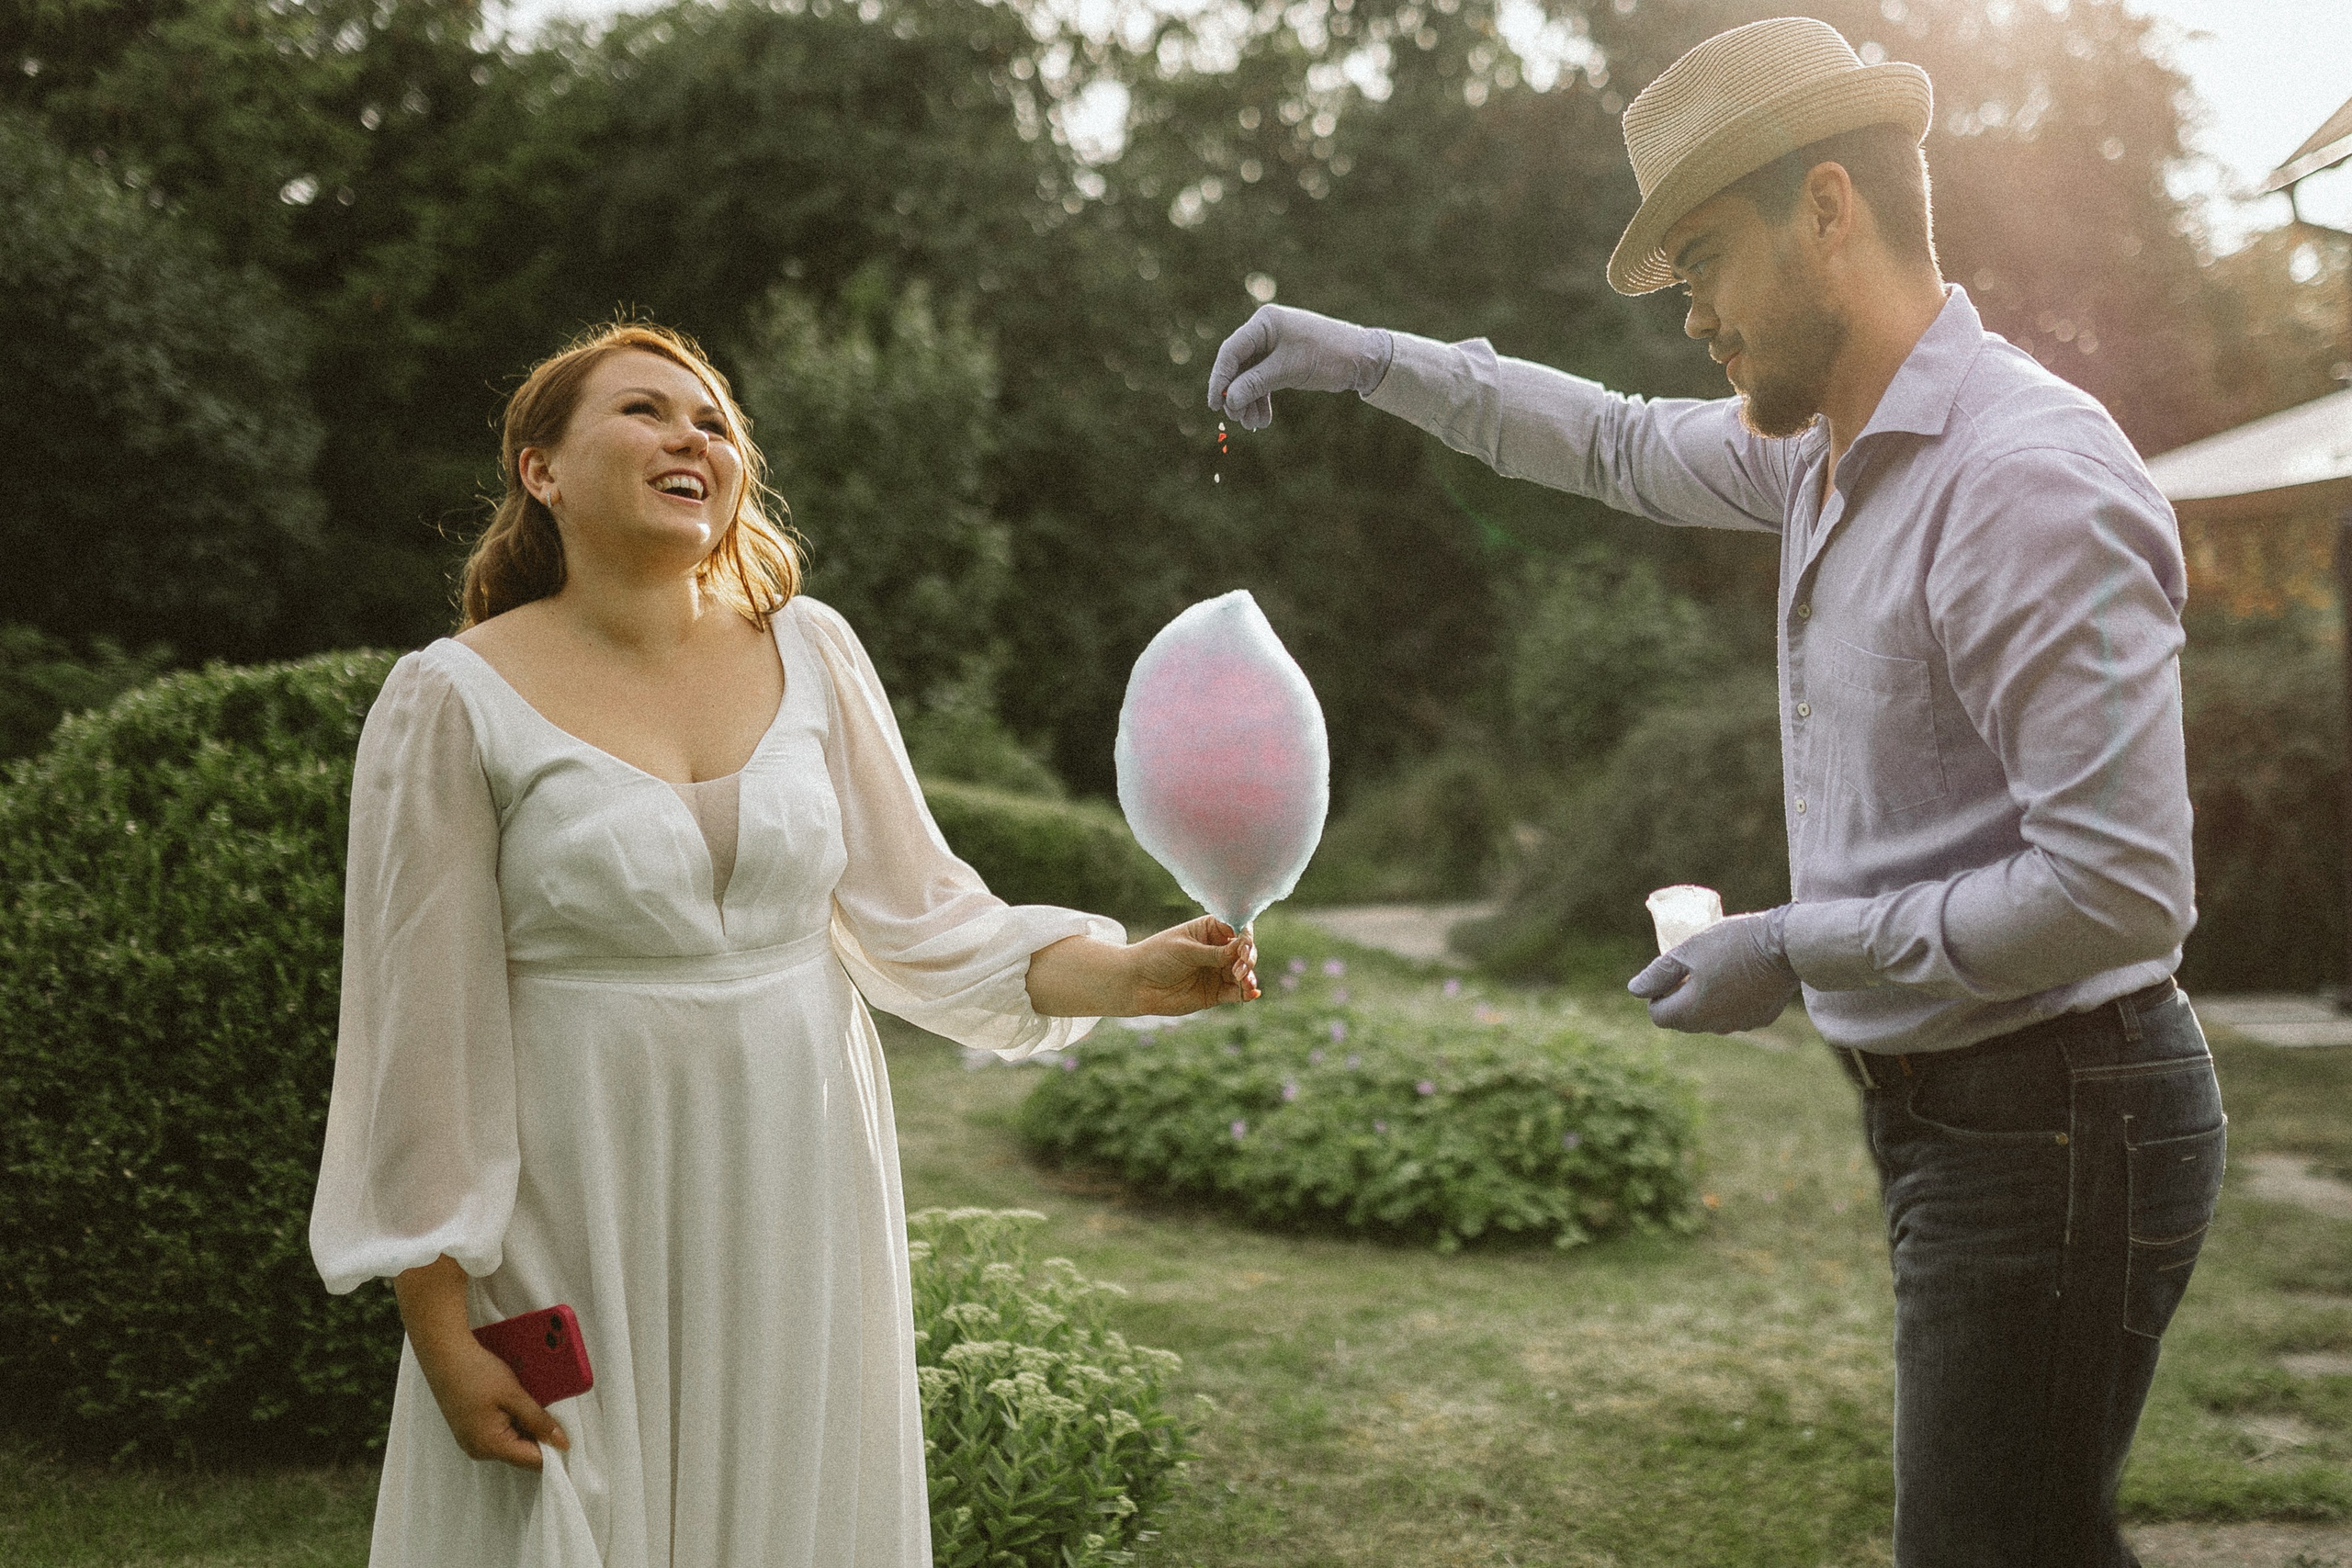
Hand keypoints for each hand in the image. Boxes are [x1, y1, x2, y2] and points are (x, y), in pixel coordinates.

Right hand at [393, 1256, 567, 1471]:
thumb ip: (539, 1421)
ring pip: (511, 1442)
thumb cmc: (478, 1373)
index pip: (531, 1461)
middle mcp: (479, 1450)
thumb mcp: (515, 1396)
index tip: (570, 1435)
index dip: (554, 1450)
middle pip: (521, 1453)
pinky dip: (512, 1421)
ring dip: (526, 1426)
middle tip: (553, 1412)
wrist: (445, 1355)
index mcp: (490, 1447)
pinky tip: (517, 1402)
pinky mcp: (469, 1429)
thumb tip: (562, 1443)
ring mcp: (471, 1440)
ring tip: (534, 1403)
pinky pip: (499, 1433)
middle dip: (540, 1436)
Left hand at [1126, 916, 1258, 1014]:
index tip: (1243, 946)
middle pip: (1245, 951)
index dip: (1245, 936)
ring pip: (1244, 973)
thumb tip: (1244, 949)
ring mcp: (1218, 971)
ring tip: (1246, 982)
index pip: (1238, 928)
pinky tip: (1252, 993)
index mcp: (1211, 930)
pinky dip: (1246, 993)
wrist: (1137, 983)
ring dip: (1249, 977)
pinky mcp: (1216, 992)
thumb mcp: (1187, 951)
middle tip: (1240, 968)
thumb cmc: (1158, 956)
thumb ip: (1215, 953)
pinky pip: (1236, 993)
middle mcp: (1218, 950)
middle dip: (1248, 958)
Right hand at [1206, 304, 1392, 429]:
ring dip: (1249, 401)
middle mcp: (1266, 331)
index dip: (1220, 378)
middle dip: (1237, 395)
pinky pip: (1263, 382)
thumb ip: (1256, 383)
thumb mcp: (1289, 370)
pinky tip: (1262, 419)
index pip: (1231, 351)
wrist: (1361, 358)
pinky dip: (1261, 400)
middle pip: (1238, 366)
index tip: (1215, 404)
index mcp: (1265, 322)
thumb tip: (1229, 400)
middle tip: (1237, 418)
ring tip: (1253, 424)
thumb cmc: (1327, 355)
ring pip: (1250, 377)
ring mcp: (1273, 346)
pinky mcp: (1282, 361)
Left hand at [1627, 907, 1798, 1033]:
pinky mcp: (1762, 1018)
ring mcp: (1742, 1025)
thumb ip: (1658, 973)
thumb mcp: (1688, 950)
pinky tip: (1740, 975)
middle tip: (1690, 967)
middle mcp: (1716, 1026)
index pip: (1658, 1015)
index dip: (1656, 993)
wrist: (1788, 946)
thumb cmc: (1733, 943)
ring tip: (1715, 968)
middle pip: (1683, 1020)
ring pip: (1710, 1018)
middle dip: (1679, 997)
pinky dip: (1731, 999)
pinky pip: (1736, 1014)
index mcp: (1693, 1012)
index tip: (1669, 972)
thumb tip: (1634, 990)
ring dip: (1705, 999)